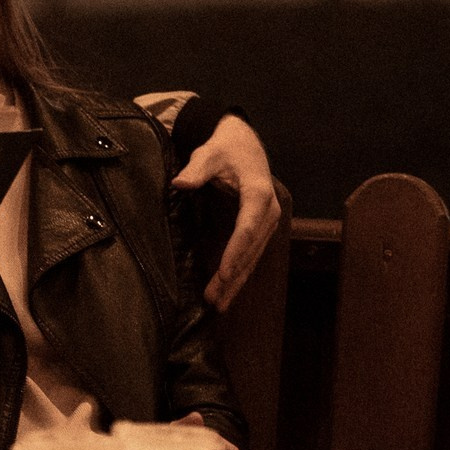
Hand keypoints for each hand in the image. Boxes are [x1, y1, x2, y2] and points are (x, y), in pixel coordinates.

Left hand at [170, 113, 279, 312]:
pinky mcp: (261, 229)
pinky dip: (240, 274)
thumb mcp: (209, 153)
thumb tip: (180, 183)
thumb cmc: (225, 149)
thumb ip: (196, 169)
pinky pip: (251, 255)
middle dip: (233, 275)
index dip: (235, 252)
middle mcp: (269, 211)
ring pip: (253, 257)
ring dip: (236, 282)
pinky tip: (227, 293)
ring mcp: (268, 222)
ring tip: (219, 305)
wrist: (244, 145)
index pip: (247, 228)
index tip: (224, 273)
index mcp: (258, 193)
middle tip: (215, 298)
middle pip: (251, 249)